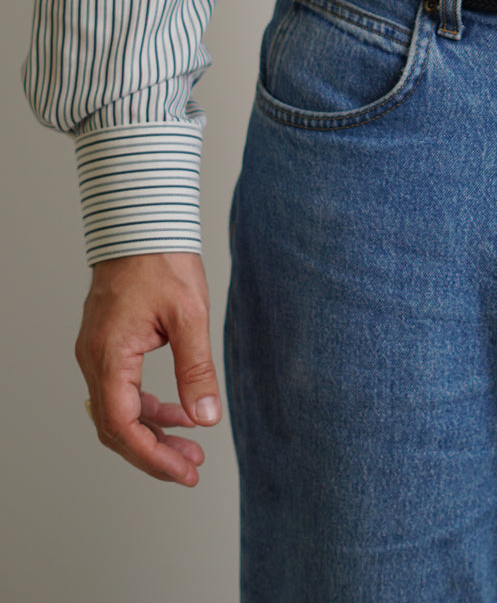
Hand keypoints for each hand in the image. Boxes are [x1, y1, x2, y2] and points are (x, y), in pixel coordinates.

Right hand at [76, 251, 221, 484]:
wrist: (142, 222)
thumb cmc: (162, 259)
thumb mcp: (189, 315)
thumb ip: (196, 369)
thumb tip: (205, 417)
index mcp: (110, 354)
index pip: (122, 425)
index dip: (152, 455)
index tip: (182, 471)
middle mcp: (94, 358)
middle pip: (115, 426)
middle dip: (153, 452)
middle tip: (190, 468)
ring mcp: (97, 351)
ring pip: (117, 410)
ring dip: (152, 431)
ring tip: (191, 446)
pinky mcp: (107, 344)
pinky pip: (121, 389)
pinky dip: (147, 406)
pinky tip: (178, 411)